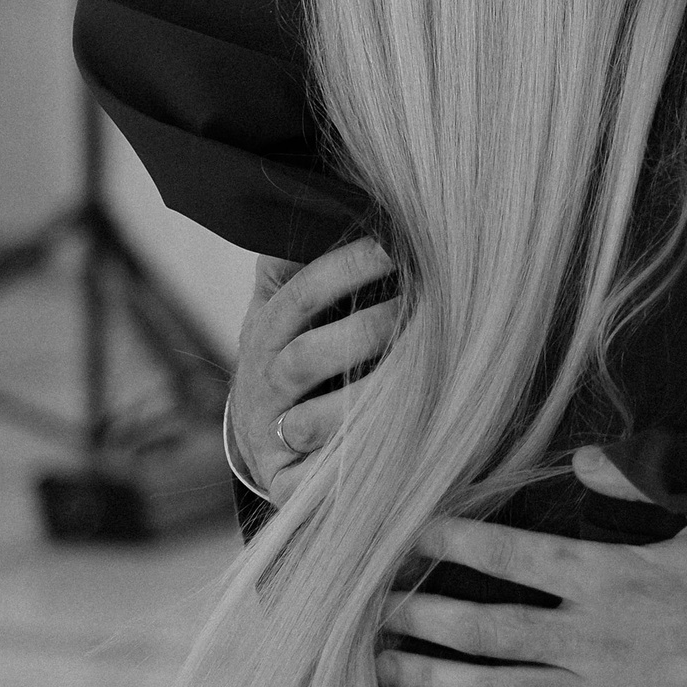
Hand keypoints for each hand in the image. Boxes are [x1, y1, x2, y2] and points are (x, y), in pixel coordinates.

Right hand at [226, 237, 400, 505]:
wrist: (262, 439)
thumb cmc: (294, 354)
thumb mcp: (286, 308)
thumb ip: (298, 264)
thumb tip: (328, 202)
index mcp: (267, 331)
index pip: (301, 295)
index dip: (345, 270)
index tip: (394, 247)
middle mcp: (264, 382)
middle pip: (307, 358)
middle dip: (364, 333)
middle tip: (422, 312)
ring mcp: (271, 434)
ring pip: (314, 420)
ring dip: (366, 402)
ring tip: (425, 382)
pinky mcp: (286, 483)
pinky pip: (318, 480)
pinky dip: (353, 469)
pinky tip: (404, 450)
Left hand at [376, 482, 686, 686]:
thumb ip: (642, 484)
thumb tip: (581, 456)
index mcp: (614, 577)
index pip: (514, 554)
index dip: (456, 542)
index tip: (411, 535)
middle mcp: (596, 640)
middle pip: (486, 628)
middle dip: (423, 614)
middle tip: (373, 608)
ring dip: (435, 677)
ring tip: (386, 667)